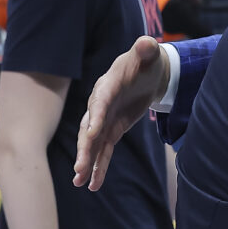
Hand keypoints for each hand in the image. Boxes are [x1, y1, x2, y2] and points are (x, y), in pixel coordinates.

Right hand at [74, 36, 168, 189]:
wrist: (146, 71)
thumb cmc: (146, 61)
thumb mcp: (148, 54)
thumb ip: (145, 50)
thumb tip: (147, 43)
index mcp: (108, 85)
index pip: (100, 102)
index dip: (96, 116)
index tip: (91, 133)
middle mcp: (101, 104)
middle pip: (89, 128)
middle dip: (85, 148)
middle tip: (79, 168)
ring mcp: (104, 119)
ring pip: (92, 144)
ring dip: (87, 162)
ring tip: (80, 182)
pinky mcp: (111, 130)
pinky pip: (104, 150)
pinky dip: (99, 167)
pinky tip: (93, 185)